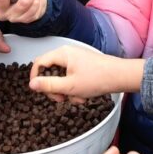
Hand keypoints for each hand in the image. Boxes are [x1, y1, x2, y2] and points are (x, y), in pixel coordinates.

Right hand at [29, 46, 143, 103]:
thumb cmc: (97, 79)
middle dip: (54, 88)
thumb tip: (31, 84)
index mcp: (62, 54)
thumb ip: (48, 85)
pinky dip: (74, 88)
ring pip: (61, 77)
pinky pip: (71, 78)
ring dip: (66, 91)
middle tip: (62, 99)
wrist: (121, 76)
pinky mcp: (82, 66)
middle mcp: (67, 54)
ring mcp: (75, 60)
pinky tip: (84, 95)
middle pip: (49, 71)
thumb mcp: (69, 86)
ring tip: (78, 98)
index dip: (35, 78)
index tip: (41, 92)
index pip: (38, 63)